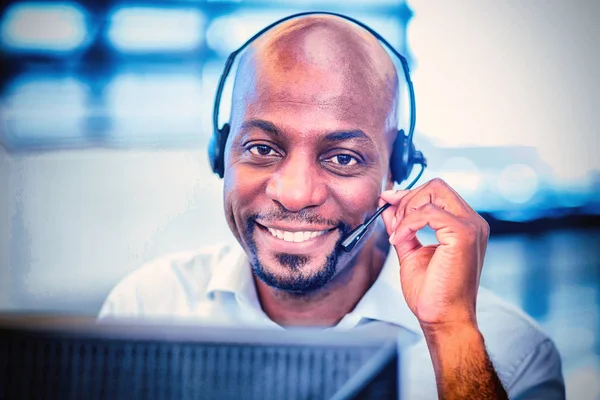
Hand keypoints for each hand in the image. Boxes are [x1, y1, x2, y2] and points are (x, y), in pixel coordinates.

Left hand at [380, 178, 489, 329]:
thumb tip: (387, 208)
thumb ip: (402, 228)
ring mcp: (471, 226)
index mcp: (464, 225)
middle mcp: (472, 222)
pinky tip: (400, 239)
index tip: (386, 201)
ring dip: (407, 210)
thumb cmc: (432, 293)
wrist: (443, 319)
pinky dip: (408, 223)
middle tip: (393, 225)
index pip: (437, 192)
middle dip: (407, 199)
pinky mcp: (463, 234)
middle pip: (436, 185)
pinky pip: (428, 212)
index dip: (408, 194)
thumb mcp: (411, 252)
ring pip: (434, 191)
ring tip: (398, 235)